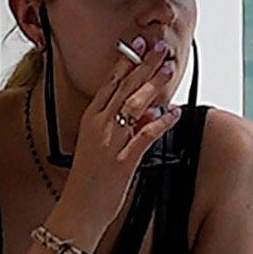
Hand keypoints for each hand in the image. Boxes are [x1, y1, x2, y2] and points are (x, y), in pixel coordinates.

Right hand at [53, 33, 187, 234]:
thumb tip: (149, 111)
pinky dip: (162, 122)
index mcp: (90, 120)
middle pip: (124, 88)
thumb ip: (124, 126)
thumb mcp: (100, 146)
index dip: (125, 61)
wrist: (77, 209)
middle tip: (160, 47)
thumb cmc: (88, 180)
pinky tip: (175, 113)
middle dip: (144, 64)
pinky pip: (145, 136)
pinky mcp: (123, 161)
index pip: (109, 83)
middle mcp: (99, 127)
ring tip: (168, 69)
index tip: (136, 44)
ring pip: (135, 106)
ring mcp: (110, 143)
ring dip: (154, 85)